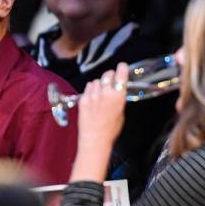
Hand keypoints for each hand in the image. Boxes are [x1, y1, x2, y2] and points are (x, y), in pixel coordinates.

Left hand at [69, 62, 128, 181]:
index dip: (122, 68)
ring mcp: (93, 95)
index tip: (122, 66)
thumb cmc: (111, 129)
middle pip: (108, 74)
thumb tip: (116, 91)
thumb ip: (118, 99)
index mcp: (118, 96)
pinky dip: (91, 90)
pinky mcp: (83, 98)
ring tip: (100, 93)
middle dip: (110, 75)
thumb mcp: (121, 113)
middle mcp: (105, 92)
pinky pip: (88, 88)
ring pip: (96, 81)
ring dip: (99, 84)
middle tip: (110, 80)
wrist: (95, 139)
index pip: (121, 74)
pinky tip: (93, 98)